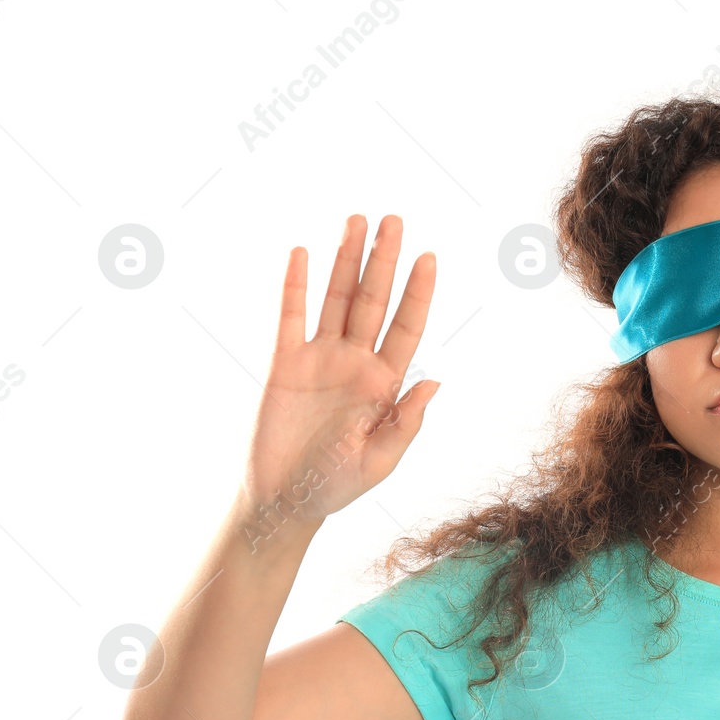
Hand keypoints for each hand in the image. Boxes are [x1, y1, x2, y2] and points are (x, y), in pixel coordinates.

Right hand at [239, 214, 440, 527]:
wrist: (283, 501)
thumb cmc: (336, 486)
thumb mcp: (380, 461)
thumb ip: (406, 422)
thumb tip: (436, 382)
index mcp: (385, 384)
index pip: (407, 327)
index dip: (418, 293)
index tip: (428, 257)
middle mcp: (355, 363)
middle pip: (374, 301)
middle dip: (384, 261)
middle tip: (394, 219)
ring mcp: (320, 359)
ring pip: (336, 299)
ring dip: (346, 260)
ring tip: (357, 220)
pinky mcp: (284, 364)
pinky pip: (290, 317)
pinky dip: (294, 285)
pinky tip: (301, 253)